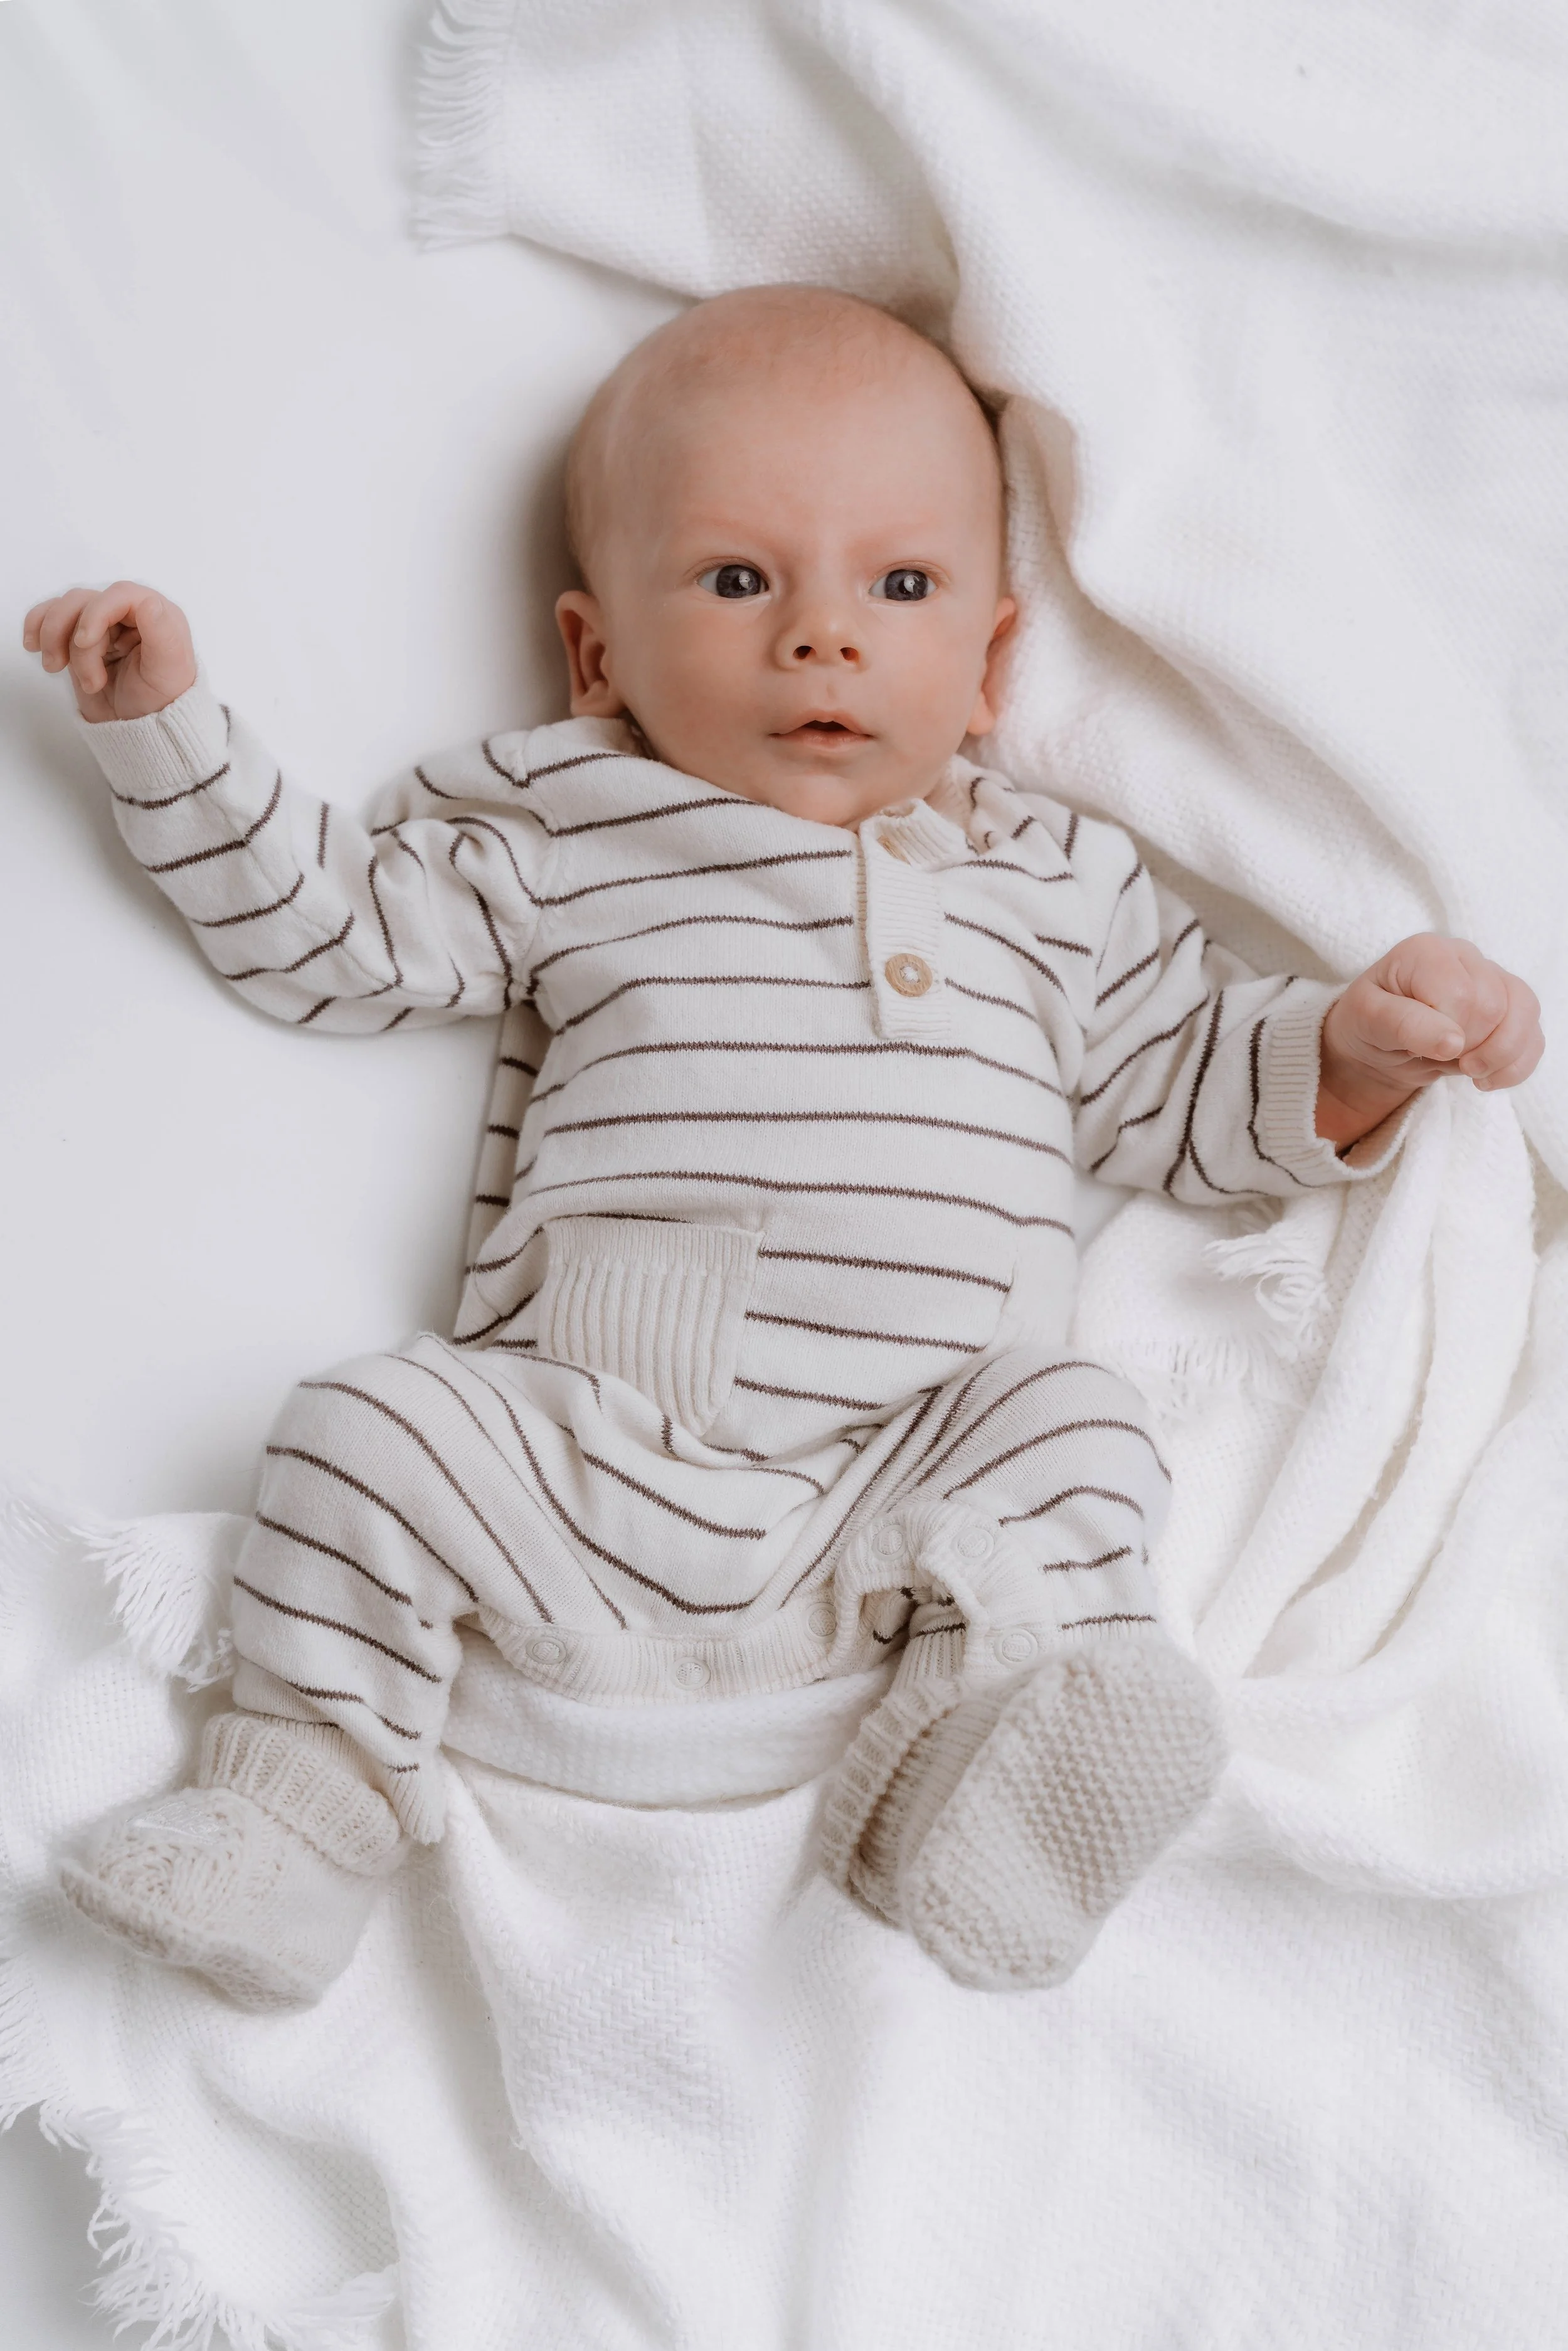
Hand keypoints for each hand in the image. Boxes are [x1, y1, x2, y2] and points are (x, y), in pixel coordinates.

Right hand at [23, 582, 196, 722]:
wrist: (140, 729)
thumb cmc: (161, 701)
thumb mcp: (169, 672)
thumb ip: (163, 634)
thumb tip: (149, 603)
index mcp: (156, 613)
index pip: (119, 595)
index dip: (96, 613)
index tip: (83, 642)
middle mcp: (127, 612)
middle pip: (85, 602)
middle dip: (74, 639)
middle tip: (89, 682)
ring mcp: (101, 623)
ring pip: (64, 609)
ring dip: (53, 638)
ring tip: (57, 669)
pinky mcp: (78, 636)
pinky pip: (50, 616)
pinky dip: (37, 627)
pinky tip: (33, 645)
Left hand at [1317, 933, 1543, 1147]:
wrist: (1377, 1043)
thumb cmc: (1367, 1023)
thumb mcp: (1365, 1021)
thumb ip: (1402, 1024)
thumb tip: (1453, 1042)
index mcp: (1427, 952)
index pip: (1461, 994)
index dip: (1447, 1032)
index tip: (1417, 1047)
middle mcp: (1465, 956)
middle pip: (1495, 1006)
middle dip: (1468, 1045)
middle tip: (1437, 1057)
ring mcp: (1493, 979)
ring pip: (1526, 1012)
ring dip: (1499, 1056)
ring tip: (1467, 1071)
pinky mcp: (1510, 1008)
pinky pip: (1534, 1035)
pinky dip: (1515, 1067)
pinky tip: (1487, 1078)